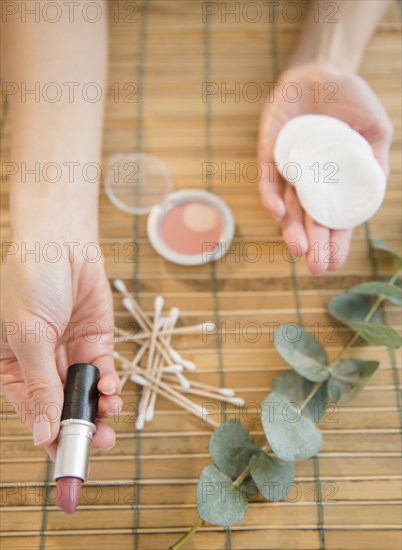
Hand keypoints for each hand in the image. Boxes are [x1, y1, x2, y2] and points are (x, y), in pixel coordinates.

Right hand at [0, 241, 121, 460]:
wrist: (62, 243)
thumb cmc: (31, 282)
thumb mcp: (28, 337)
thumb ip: (40, 385)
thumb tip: (44, 430)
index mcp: (12, 367)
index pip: (32, 412)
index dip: (48, 436)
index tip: (66, 456)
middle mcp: (42, 365)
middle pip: (62, 407)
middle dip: (82, 426)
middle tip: (100, 443)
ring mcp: (70, 354)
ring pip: (87, 394)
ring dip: (100, 409)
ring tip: (110, 416)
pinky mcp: (96, 341)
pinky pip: (104, 371)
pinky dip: (109, 383)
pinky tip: (110, 387)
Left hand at [258, 62, 392, 274]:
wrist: (325, 70)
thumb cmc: (351, 103)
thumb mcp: (374, 133)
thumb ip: (373, 165)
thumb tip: (372, 197)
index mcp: (333, 184)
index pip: (333, 220)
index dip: (334, 243)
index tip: (334, 265)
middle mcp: (309, 182)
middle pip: (308, 219)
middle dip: (312, 245)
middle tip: (315, 268)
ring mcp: (289, 169)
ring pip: (286, 205)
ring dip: (290, 228)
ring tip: (297, 250)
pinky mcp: (270, 152)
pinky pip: (267, 177)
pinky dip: (270, 195)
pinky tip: (277, 212)